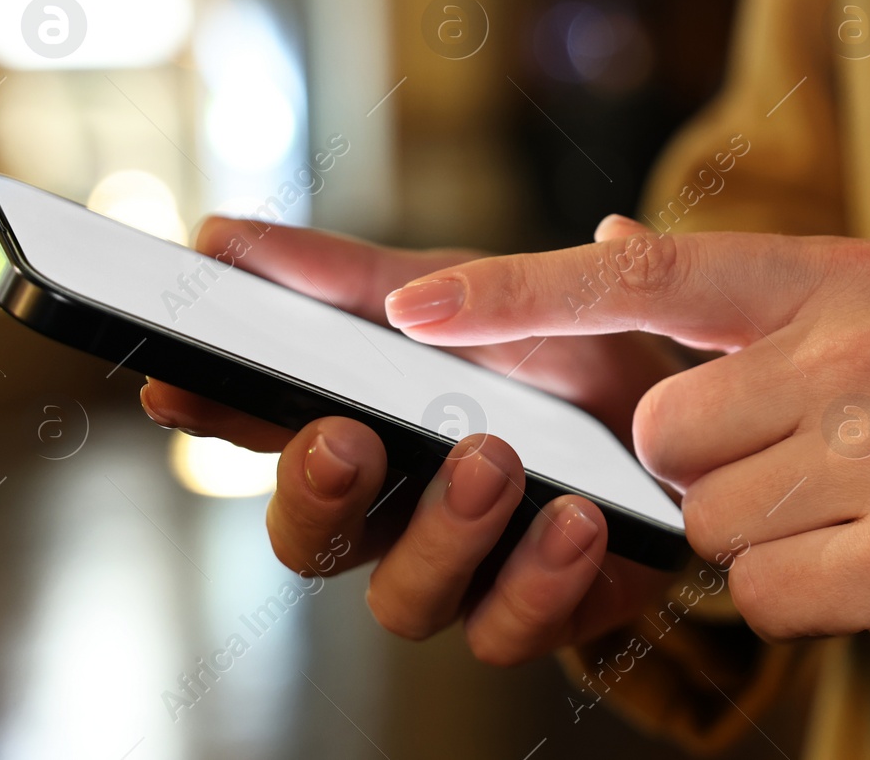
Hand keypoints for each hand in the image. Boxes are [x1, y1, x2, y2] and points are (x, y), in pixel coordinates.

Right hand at [142, 216, 679, 663]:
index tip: (180, 383)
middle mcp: (395, 512)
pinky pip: (508, 632)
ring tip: (495, 460)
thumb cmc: (558, 344)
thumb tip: (218, 238)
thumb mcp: (464, 289)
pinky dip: (538, 579)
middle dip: (318, 492)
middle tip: (351, 437)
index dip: (209, 413)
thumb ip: (349, 275)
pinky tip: (577, 519)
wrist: (688, 399)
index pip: (258, 430)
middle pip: (308, 539)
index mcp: (362, 423)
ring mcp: (464, 570)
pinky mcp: (540, 611)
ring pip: (402, 599)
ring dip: (443, 531)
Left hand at [384, 218, 869, 670]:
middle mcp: (866, 348)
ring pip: (709, 522)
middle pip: (665, 433)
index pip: (649, 269)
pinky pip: (766, 594)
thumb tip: (607, 242)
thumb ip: (745, 293)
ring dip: (764, 535)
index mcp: (848, 276)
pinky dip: (806, 595)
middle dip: (708, 468)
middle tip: (808, 464)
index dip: (519, 294)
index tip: (409, 310)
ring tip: (864, 508)